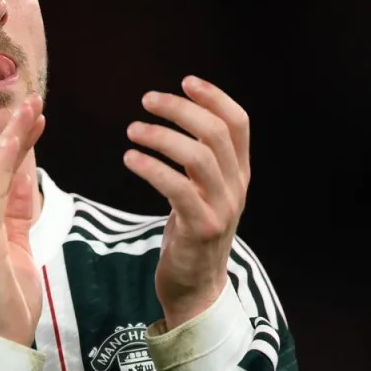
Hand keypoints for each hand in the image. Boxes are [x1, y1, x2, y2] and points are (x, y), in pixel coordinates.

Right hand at [0, 93, 45, 345]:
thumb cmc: (9, 299)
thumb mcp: (20, 248)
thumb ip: (17, 213)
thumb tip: (24, 179)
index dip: (16, 142)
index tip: (34, 115)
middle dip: (13, 130)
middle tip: (33, 98)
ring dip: (10, 138)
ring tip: (29, 108)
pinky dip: (2, 165)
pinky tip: (14, 142)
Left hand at [124, 76, 250, 327]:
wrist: (197, 289)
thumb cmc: (191, 232)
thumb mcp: (203, 191)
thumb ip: (198, 160)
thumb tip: (177, 118)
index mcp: (239, 173)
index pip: (238, 123)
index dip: (215, 97)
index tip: (185, 81)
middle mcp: (236, 186)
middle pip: (216, 133)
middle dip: (180, 109)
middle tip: (146, 100)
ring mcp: (222, 208)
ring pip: (198, 157)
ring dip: (161, 136)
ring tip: (132, 130)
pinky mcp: (201, 228)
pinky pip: (179, 189)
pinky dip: (152, 168)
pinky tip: (131, 159)